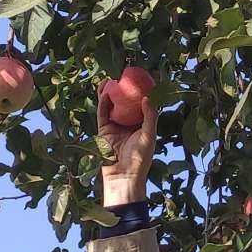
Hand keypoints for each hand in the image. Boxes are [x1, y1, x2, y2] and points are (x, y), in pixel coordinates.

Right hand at [98, 77, 156, 206]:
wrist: (123, 176)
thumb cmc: (140, 158)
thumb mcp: (149, 135)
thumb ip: (149, 117)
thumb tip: (147, 98)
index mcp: (140, 125)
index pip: (140, 105)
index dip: (139, 93)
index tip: (141, 79)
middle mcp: (127, 124)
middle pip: (124, 104)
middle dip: (122, 90)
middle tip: (122, 76)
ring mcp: (114, 127)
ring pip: (111, 106)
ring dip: (109, 93)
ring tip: (109, 80)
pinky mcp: (103, 131)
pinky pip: (102, 113)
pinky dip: (103, 102)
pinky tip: (105, 92)